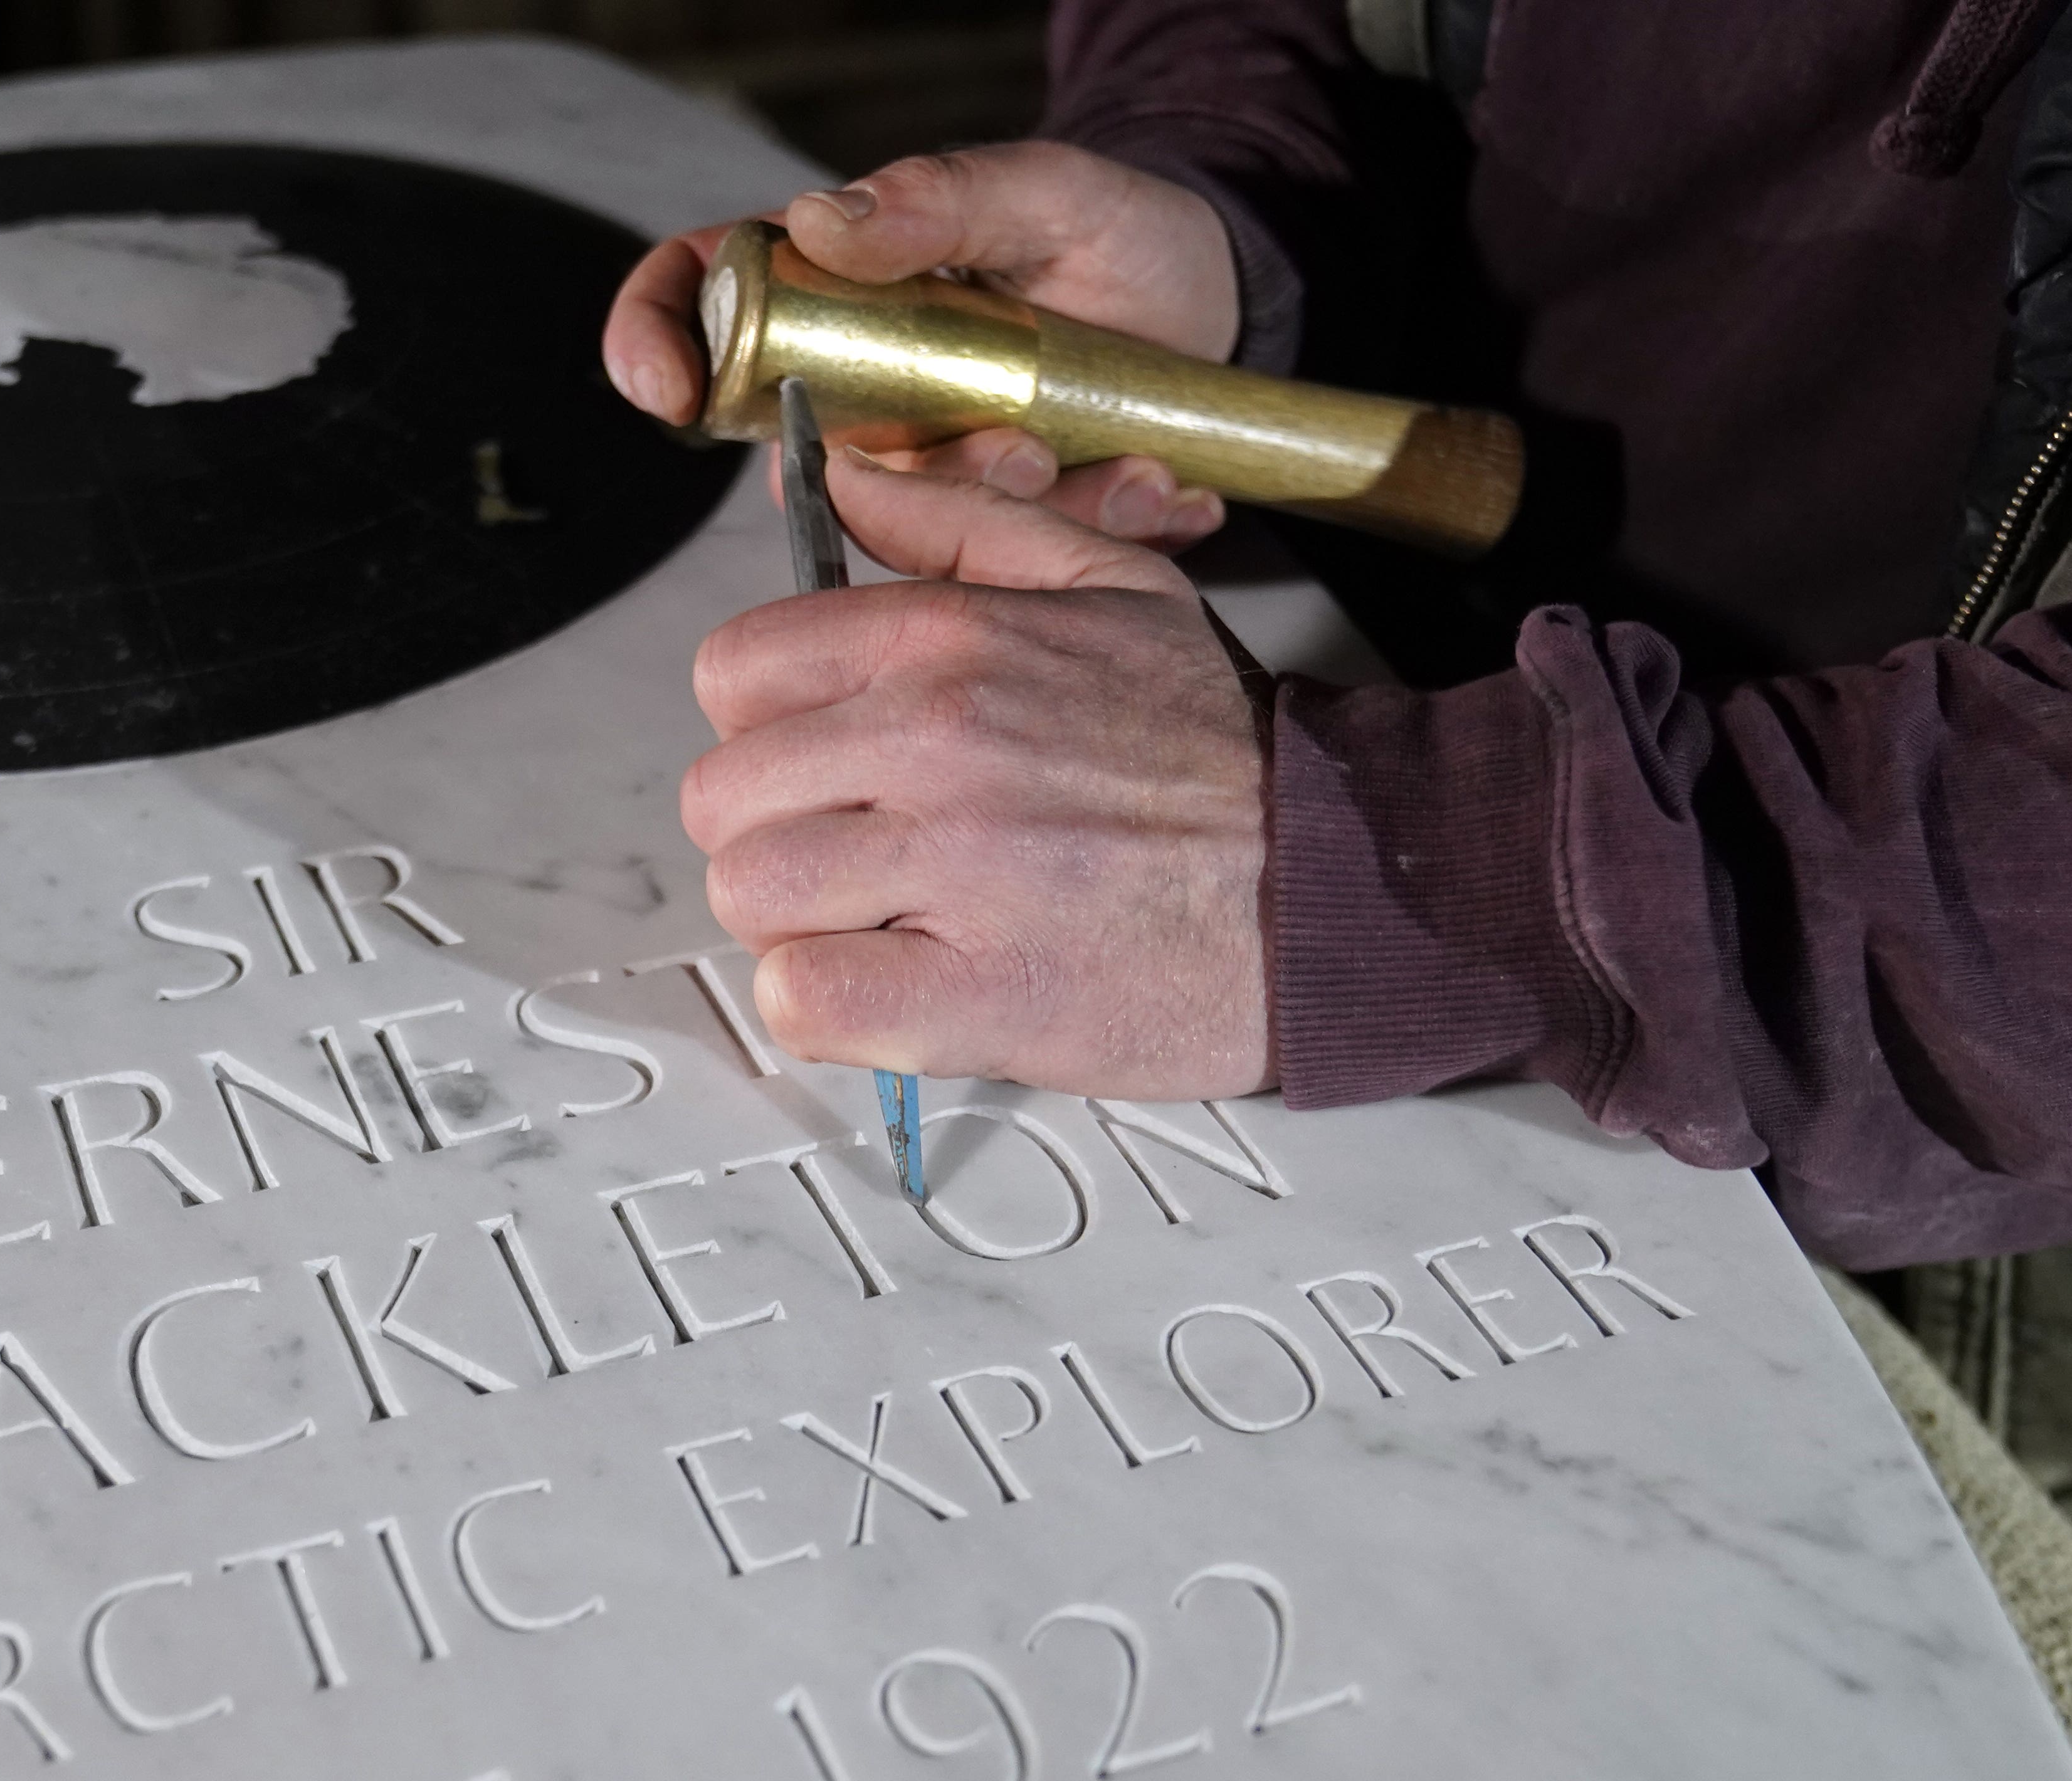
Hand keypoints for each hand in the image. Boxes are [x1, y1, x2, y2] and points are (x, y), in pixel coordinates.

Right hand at [603, 142, 1238, 548]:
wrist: (1211, 304)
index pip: (694, 300)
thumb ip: (940, 197)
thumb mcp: (1044, 191)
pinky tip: (1155, 490)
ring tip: (1122, 464)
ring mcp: (919, 465)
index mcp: (832, 292)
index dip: (651, 341)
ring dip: (1021, 511)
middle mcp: (858, 389)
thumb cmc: (1115, 234)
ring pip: (911, 532)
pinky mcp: (986, 523)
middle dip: (919, 481)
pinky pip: (1006, 563)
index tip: (669, 388)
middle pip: (805, 463)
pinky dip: (1091, 531)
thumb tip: (822, 217)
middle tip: (1024, 446)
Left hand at [681, 449, 1272, 1100]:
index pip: (738, 669)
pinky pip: (807, 1001)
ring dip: (799, 925)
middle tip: (857, 859)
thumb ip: (955, 523)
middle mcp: (939, 741)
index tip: (823, 763)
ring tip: (885, 925)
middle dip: (775, 833)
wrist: (1346, 878)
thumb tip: (839, 480)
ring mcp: (956, 869)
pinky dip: (825, 1010)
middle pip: (725, 794)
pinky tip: (890, 992)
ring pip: (752, 897)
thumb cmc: (1222, 753)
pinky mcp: (980, 995)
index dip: (764, 728)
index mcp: (949, 641)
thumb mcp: (1109, 584)